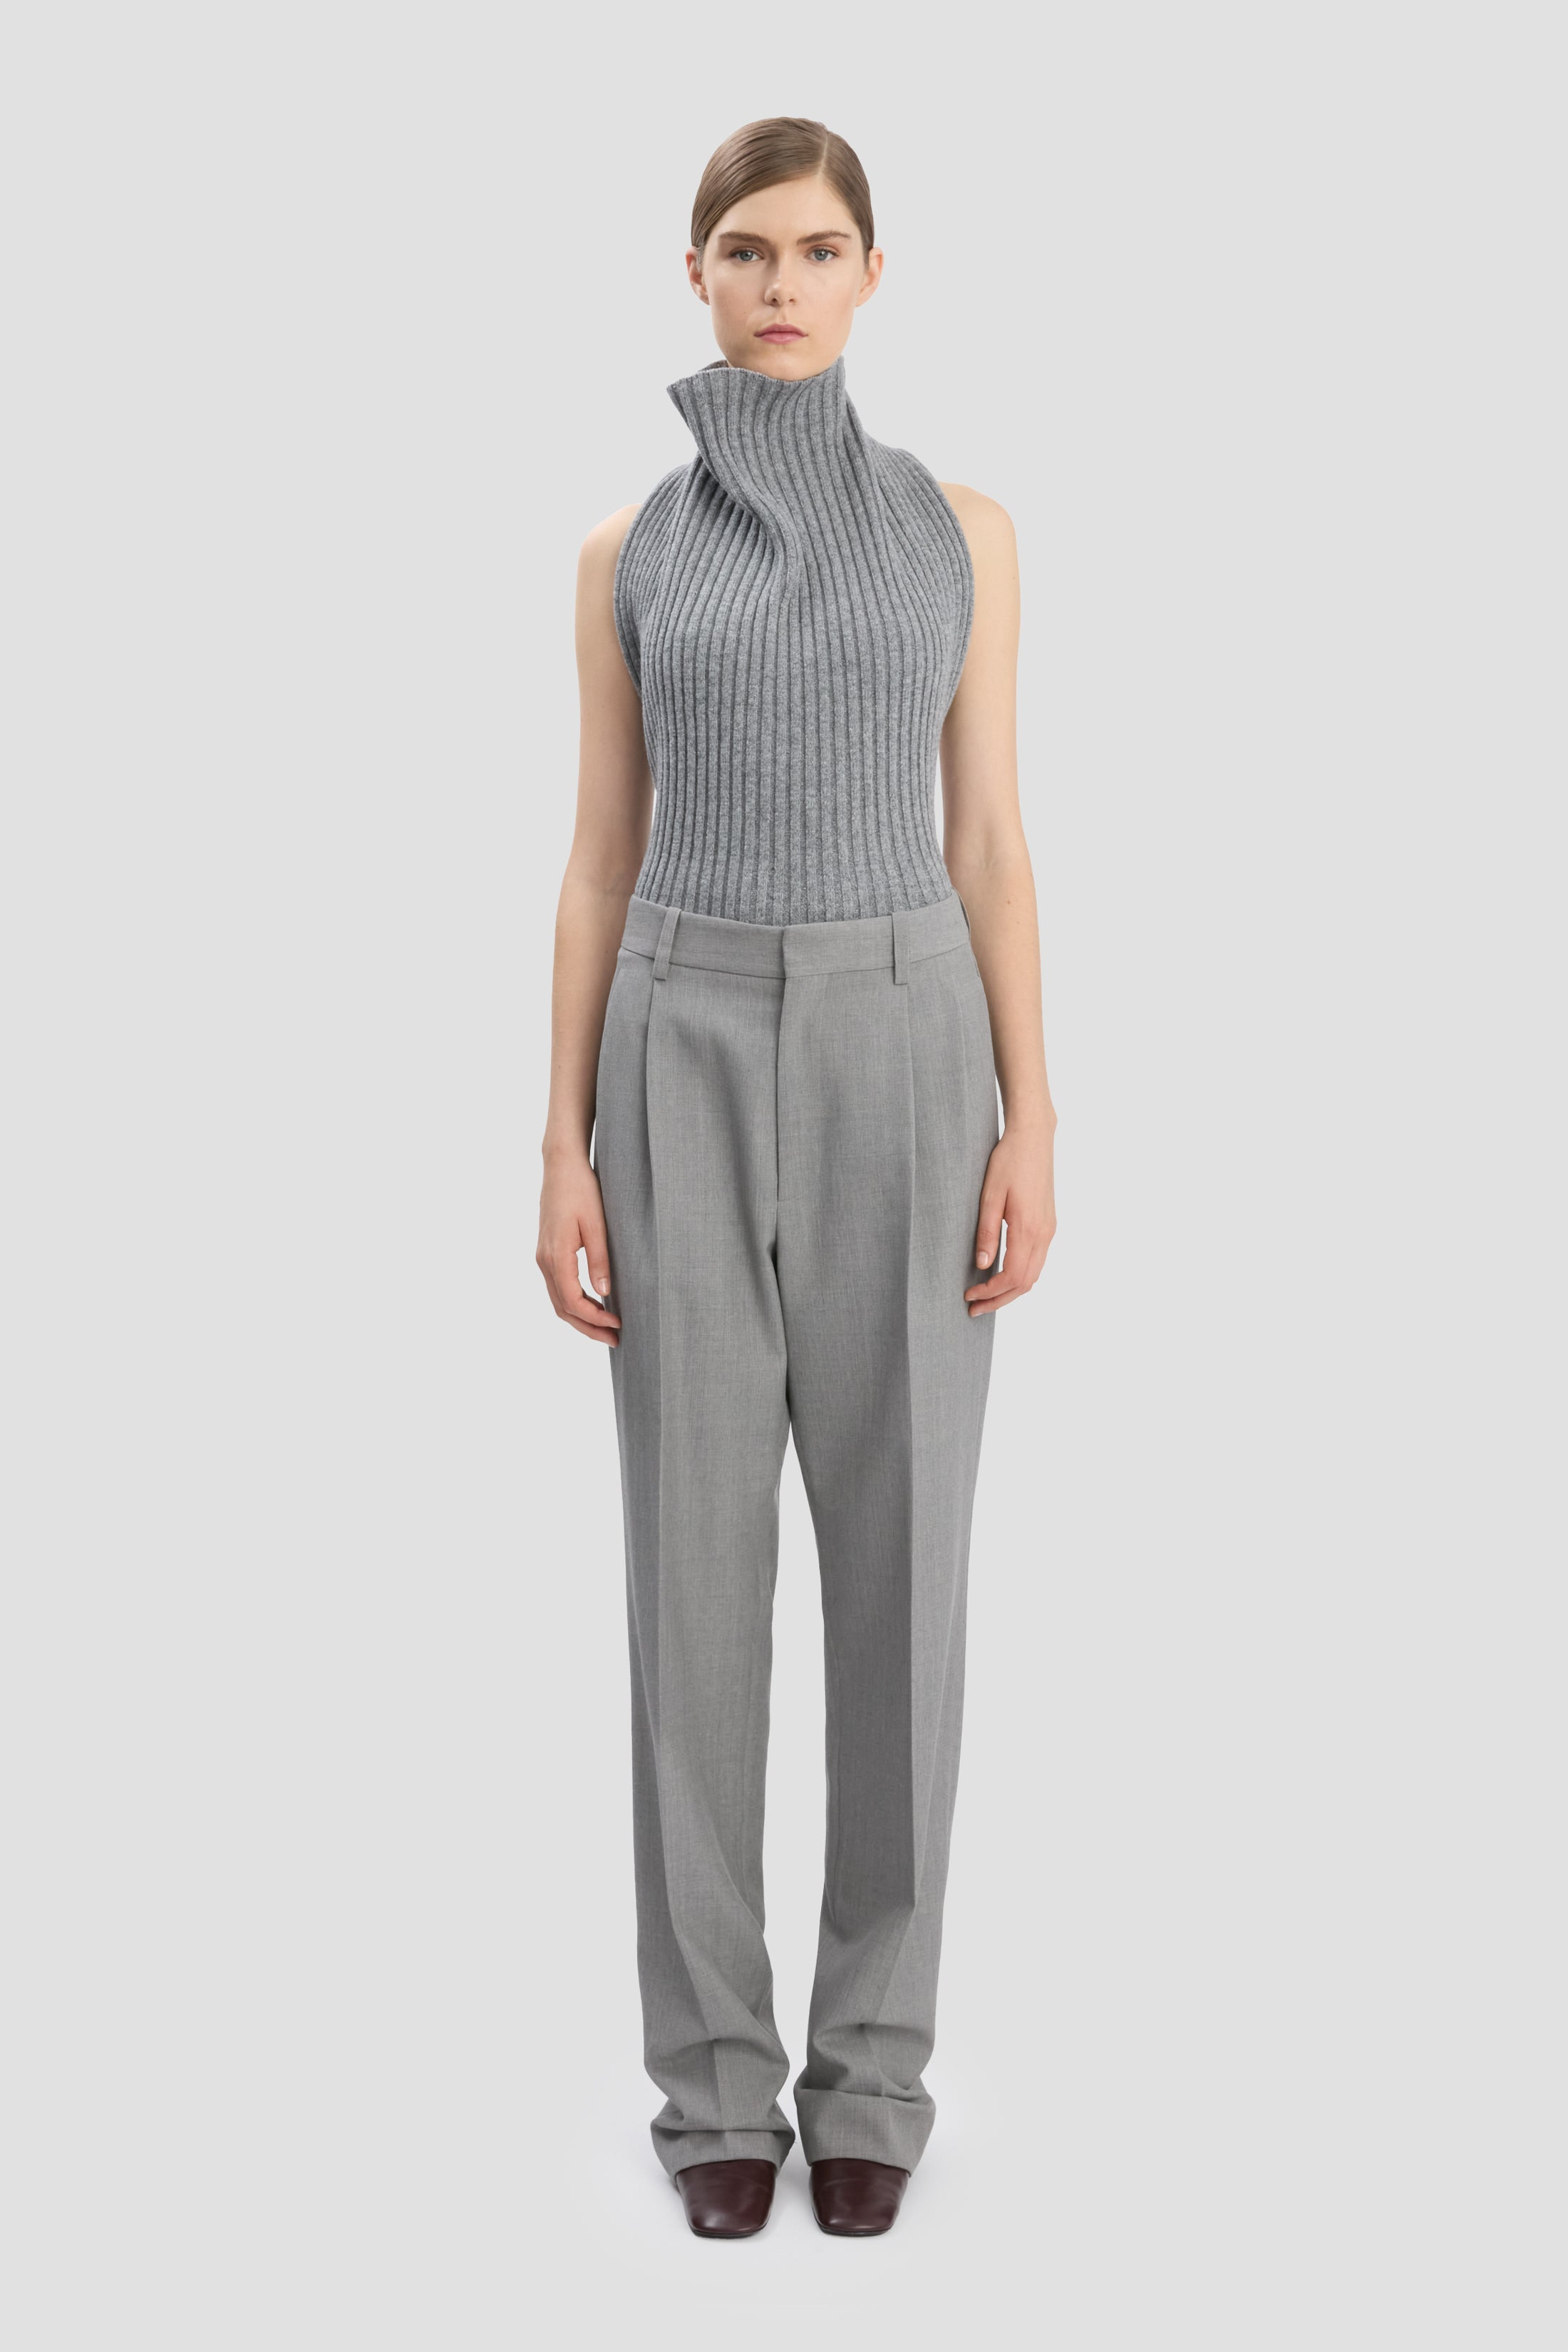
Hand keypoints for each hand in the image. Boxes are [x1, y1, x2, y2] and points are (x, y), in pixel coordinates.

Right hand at [537, 1153, 621, 1344]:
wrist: (561, 1166)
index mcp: (556, 1256)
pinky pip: (558, 1287)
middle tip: (614, 1339)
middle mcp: (544, 1261)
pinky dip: (574, 1303)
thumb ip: (599, 1260)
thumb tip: (604, 1292)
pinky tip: (593, 1304)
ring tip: (605, 1329)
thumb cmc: (581, 1189)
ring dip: (580, 1318)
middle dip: (588, 1327)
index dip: (595, 1317)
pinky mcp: (547, 1252)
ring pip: (558, 1300)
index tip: (618, 1324)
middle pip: (563, 1308)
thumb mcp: (596, 1224)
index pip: (573, 1301)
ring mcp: (543, 1257)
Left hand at [965, 1121, 1055, 1316]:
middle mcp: (1044, 1234)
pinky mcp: (1049, 1224)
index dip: (991, 1292)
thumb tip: (982, 1266)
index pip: (1012, 1276)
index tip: (969, 1296)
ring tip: (986, 1296)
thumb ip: (987, 1233)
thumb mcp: (989, 1196)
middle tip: (975, 1308)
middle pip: (1026, 1282)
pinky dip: (1020, 1275)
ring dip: (1011, 1290)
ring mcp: (1049, 1230)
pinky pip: (1037, 1260)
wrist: (1033, 1139)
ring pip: (1034, 1274)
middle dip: (1000, 1299)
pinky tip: (1002, 1274)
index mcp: (1029, 1229)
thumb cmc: (1008, 1162)